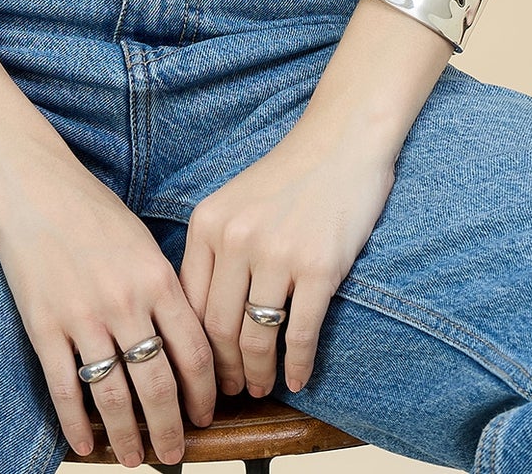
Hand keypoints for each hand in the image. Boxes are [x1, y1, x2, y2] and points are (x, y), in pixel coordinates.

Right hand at [0, 143, 217, 465]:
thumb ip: (165, 289)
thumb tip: (186, 342)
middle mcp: (126, 302)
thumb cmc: (94, 210)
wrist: (35, 186)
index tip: (208, 415)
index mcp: (158, 278)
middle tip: (175, 455)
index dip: (204, 392)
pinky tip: (84, 446)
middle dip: (169, 428)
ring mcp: (83, 317)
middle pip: (157, 384)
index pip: (194, 351)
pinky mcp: (44, 326)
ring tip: (135, 459)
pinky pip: (65, 388)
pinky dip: (75, 424)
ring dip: (127, 435)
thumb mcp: (144, 242)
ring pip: (113, 396)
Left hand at [179, 126, 395, 398]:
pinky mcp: (320, 266)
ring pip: (256, 337)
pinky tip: (298, 379)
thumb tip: (203, 321)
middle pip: (218, 328)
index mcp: (209, 224)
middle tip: (230, 392)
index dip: (192, 348)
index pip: (189, 304)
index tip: (200, 373)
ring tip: (261, 388)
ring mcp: (279, 254)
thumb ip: (217, 250)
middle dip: (223, 370)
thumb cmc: (290, 175)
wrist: (343, 139)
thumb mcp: (236, 203)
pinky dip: (298, 364)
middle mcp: (237, 239)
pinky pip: (301, 333)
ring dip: (258, 373)